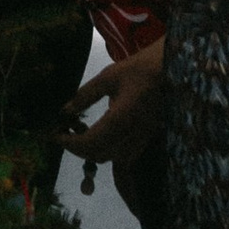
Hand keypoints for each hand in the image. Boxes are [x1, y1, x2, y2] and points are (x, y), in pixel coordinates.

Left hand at [60, 37, 165, 171]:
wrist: (174, 70)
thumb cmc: (141, 69)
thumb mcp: (109, 77)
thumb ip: (85, 96)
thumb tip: (65, 110)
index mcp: (121, 119)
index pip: (90, 143)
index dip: (69, 143)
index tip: (55, 134)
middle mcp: (132, 136)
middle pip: (98, 155)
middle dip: (77, 149)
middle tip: (64, 133)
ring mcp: (142, 140)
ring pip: (111, 159)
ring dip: (92, 151)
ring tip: (79, 133)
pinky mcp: (147, 139)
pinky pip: (124, 156)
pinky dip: (107, 151)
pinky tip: (99, 136)